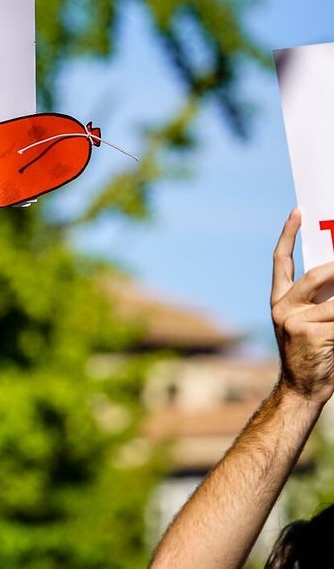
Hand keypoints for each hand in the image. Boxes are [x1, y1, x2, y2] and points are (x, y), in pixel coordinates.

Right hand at [270, 209, 333, 405]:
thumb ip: (321, 300)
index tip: (298, 212)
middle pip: (314, 275)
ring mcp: (294, 321)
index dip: (288, 235)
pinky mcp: (311, 333)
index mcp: (279, 301)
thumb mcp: (311, 323)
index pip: (281, 261)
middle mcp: (282, 307)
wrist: (302, 389)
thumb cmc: (314, 355)